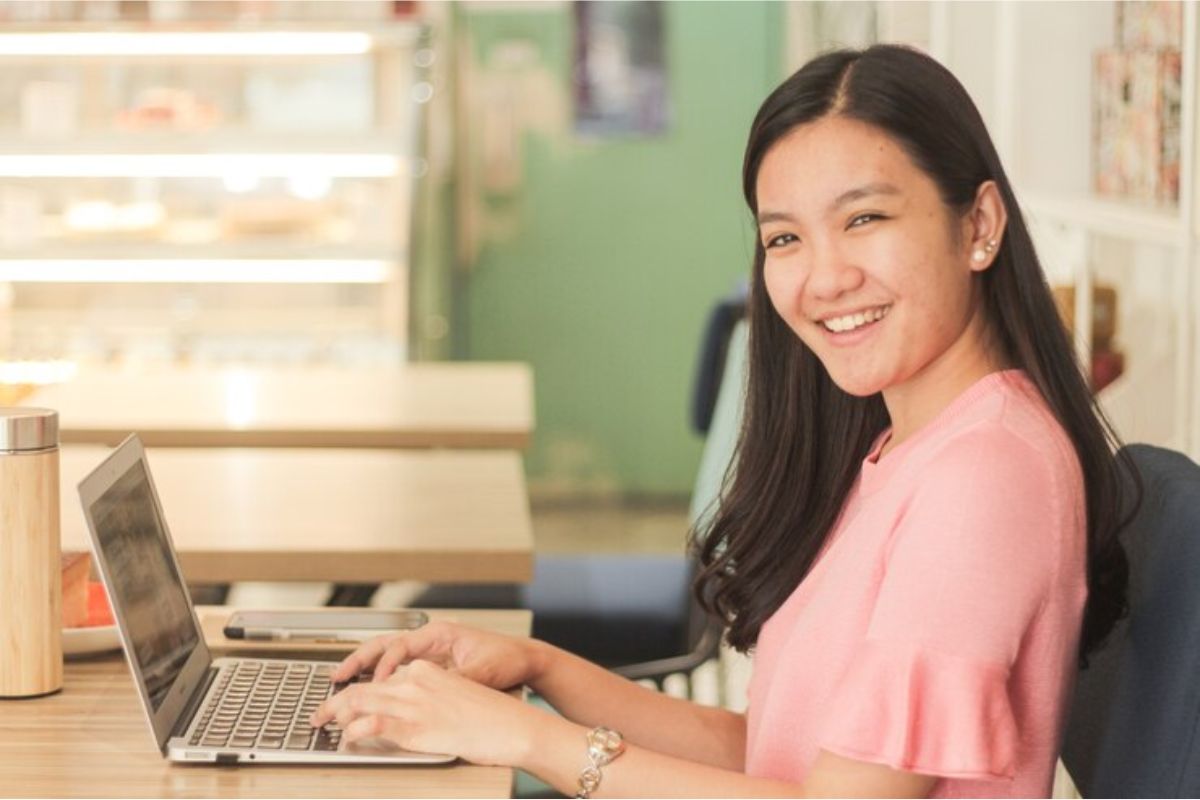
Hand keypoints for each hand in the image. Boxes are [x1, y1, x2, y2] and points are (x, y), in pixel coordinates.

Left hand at [311, 658, 556, 766]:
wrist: (514, 726)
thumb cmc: (492, 717)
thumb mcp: (457, 695)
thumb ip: (429, 697)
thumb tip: (406, 709)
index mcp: (426, 670)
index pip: (380, 676)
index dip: (355, 688)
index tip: (341, 699)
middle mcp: (417, 682)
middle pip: (364, 687)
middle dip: (335, 701)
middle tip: (319, 714)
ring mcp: (416, 704)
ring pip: (362, 702)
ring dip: (336, 713)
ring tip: (322, 723)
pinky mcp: (418, 728)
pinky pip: (376, 725)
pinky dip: (356, 729)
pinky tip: (348, 736)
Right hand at [332, 621, 546, 690]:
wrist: (524, 660)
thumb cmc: (507, 658)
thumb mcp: (482, 671)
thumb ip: (457, 679)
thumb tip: (433, 688)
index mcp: (440, 633)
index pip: (401, 646)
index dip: (386, 666)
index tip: (378, 684)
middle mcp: (431, 638)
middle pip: (386, 644)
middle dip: (360, 659)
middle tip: (338, 675)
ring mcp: (430, 649)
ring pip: (389, 653)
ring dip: (366, 665)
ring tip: (342, 678)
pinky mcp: (433, 663)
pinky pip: (400, 666)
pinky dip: (381, 675)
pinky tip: (371, 688)